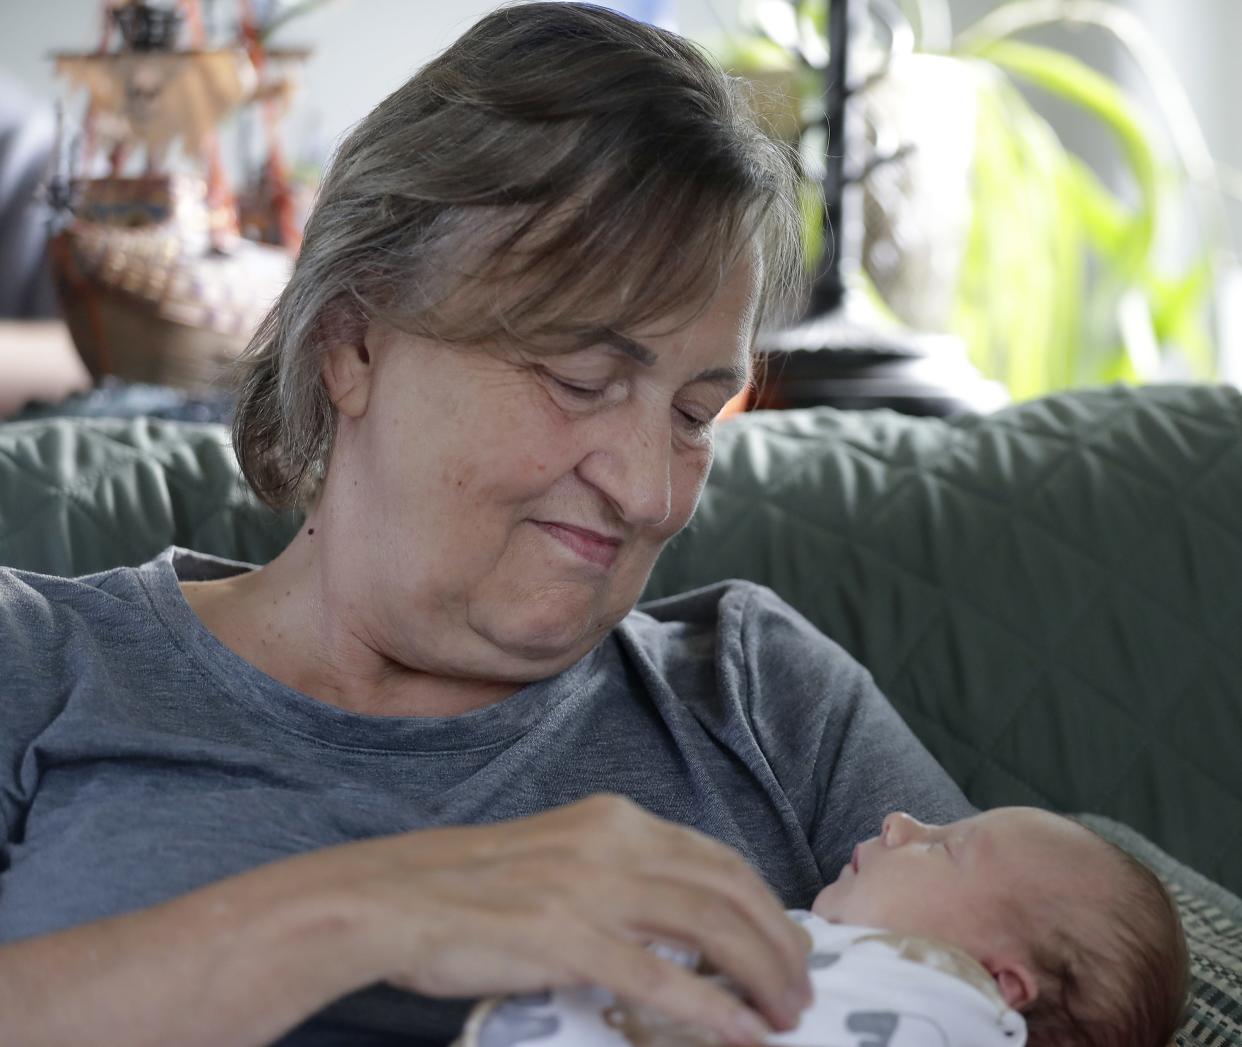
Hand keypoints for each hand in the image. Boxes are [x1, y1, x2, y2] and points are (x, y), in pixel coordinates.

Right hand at [320, 794, 812, 1044]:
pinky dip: (708, 1009)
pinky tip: (739, 1034)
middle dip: (778, 943)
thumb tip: (677, 919)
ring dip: (759, 975)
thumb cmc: (469, 888)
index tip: (787, 945)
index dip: (765, 905)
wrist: (391, 896)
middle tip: (801, 989)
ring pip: (709, 927)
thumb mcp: (556, 858)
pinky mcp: (563, 936)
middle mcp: (612, 842)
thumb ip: (617, 877)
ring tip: (785, 1014)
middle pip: (727, 889)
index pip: (717, 858)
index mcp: (613, 820)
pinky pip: (657, 978)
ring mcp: (589, 887)